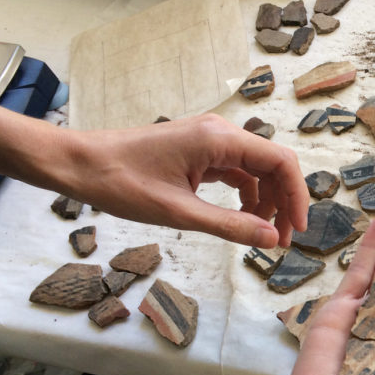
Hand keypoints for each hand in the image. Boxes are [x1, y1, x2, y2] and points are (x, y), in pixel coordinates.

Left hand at [61, 114, 307, 247]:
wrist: (78, 164)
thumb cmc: (120, 183)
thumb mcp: (178, 212)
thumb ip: (229, 226)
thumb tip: (270, 239)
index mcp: (218, 139)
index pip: (280, 162)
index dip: (296, 196)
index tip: (295, 230)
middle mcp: (219, 133)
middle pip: (272, 165)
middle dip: (282, 203)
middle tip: (278, 241)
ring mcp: (209, 141)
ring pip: (256, 170)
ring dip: (265, 202)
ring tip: (260, 235)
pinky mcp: (199, 151)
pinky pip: (236, 172)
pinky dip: (246, 196)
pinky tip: (240, 219)